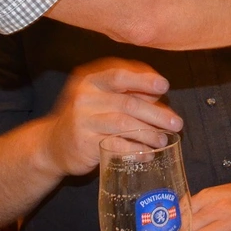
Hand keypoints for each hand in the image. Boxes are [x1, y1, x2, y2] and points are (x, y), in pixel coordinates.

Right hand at [44, 58, 178, 176]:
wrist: (54, 144)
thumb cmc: (87, 117)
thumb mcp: (103, 98)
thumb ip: (129, 93)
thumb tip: (159, 93)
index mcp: (91, 80)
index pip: (119, 75)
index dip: (143, 80)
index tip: (164, 86)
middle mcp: (85, 97)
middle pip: (127, 103)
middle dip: (156, 114)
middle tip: (176, 123)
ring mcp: (83, 120)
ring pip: (124, 125)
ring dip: (149, 134)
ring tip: (163, 140)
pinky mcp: (84, 143)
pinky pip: (115, 146)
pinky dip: (135, 150)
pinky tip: (147, 154)